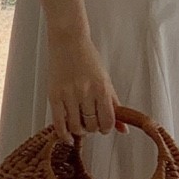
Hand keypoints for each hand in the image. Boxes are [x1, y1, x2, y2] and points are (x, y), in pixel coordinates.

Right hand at [45, 26, 127, 145]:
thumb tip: (123, 129)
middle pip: (92, 125)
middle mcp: (86, 93)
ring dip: (80, 130)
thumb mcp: (105, 80)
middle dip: (93, 128)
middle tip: (91, 122)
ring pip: (76, 126)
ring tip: (80, 125)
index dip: (106, 128)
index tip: (104, 127)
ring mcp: (69, 95)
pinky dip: (64, 134)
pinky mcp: (54, 95)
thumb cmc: (88, 59)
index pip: (107, 121)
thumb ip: (114, 104)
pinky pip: (59, 122)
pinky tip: (67, 137)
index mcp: (102, 89)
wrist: (68, 41)